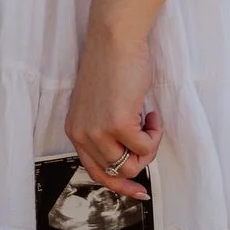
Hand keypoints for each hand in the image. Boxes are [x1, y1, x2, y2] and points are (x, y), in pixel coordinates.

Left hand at [65, 29, 161, 200]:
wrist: (115, 39)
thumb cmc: (113, 66)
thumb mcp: (101, 106)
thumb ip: (108, 131)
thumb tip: (130, 158)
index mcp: (75, 130)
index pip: (95, 173)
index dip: (120, 184)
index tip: (139, 190)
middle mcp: (82, 134)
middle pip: (116, 172)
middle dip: (139, 162)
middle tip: (150, 139)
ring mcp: (98, 131)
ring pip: (132, 163)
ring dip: (148, 145)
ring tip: (149, 120)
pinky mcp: (117, 123)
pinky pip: (145, 146)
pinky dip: (155, 133)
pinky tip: (151, 114)